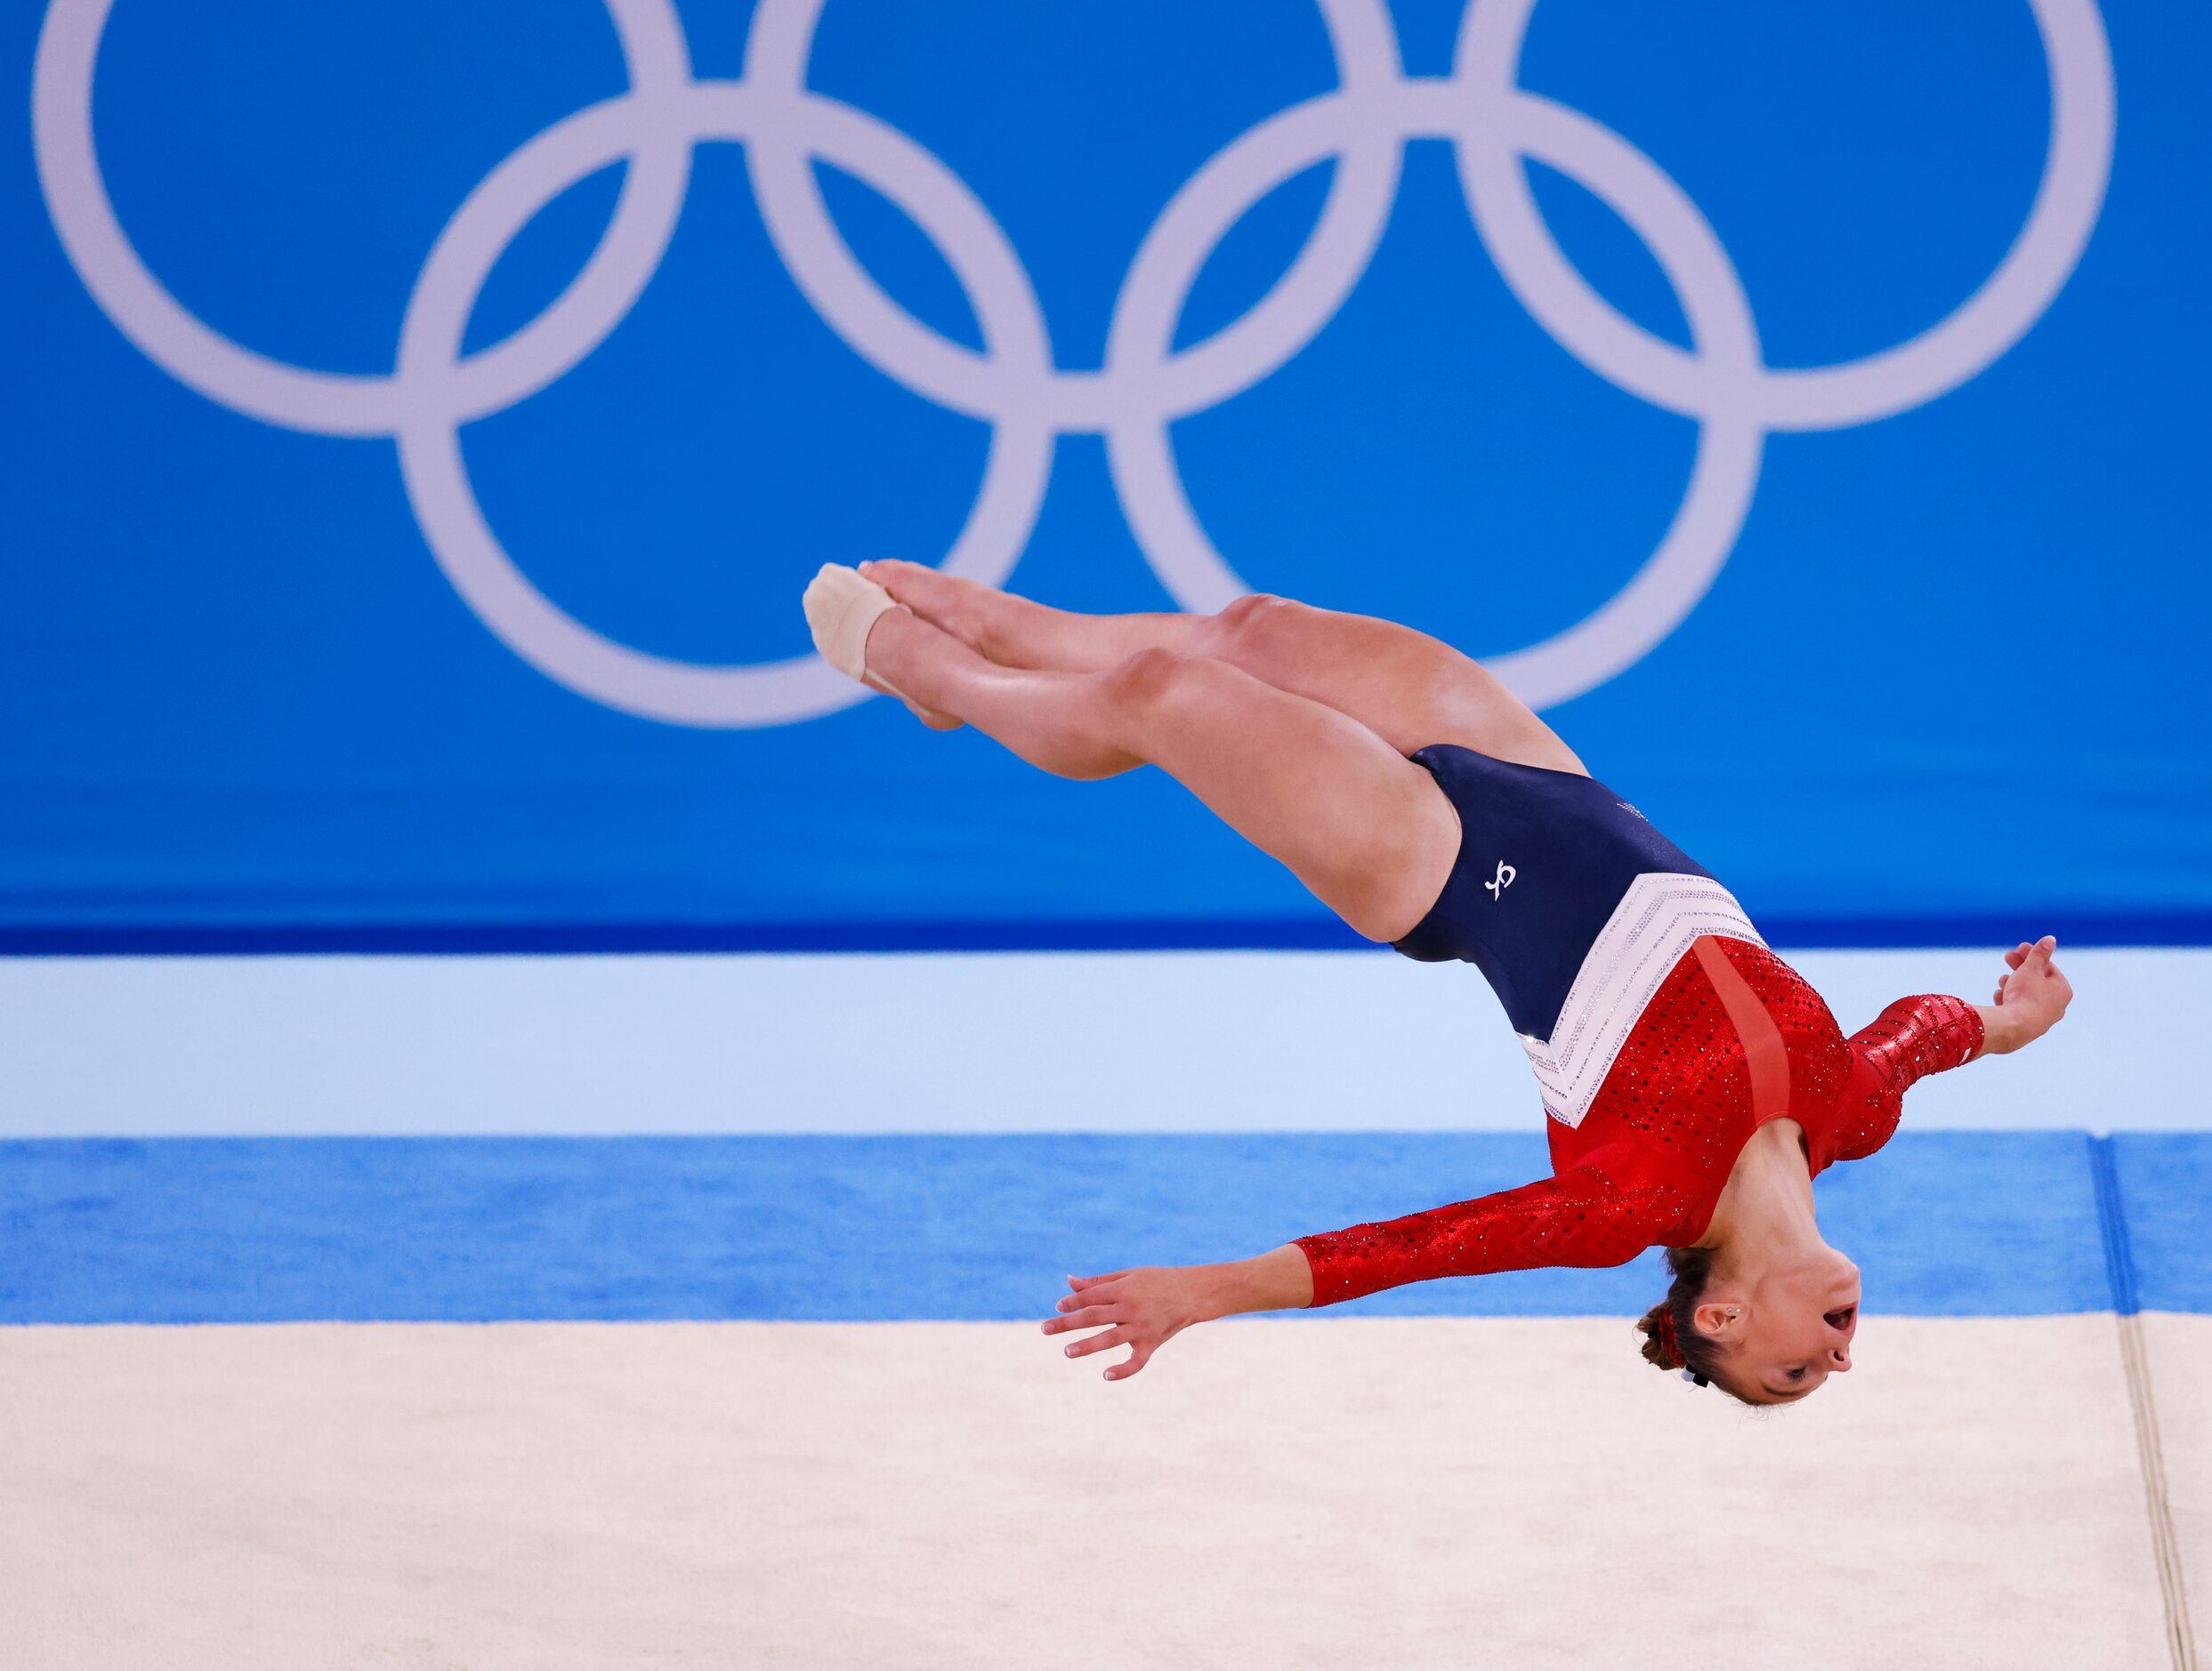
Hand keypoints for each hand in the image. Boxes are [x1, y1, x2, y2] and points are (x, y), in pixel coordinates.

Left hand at [1040, 1266, 1215, 1381]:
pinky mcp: (1153, 1343)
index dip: (1072, 1302)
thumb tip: (1068, 1281)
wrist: (1193, 1292)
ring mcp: (1142, 1327)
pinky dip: (1123, 1370)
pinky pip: (1137, 1361)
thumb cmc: (1157, 1281)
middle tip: (1045, 1328)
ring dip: (1087, 1345)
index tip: (1058, 1306)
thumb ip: (1098, 1282)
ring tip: (1067, 1351)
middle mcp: (1130, 1308)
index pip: (1091, 1296)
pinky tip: (1106, 1375)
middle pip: (1093, 1316)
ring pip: (1110, 1339)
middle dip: (1068, 1322)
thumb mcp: (1128, 1276)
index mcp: (1123, 1289)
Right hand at [1984, 935, 2071, 1052]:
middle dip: (2021, 968)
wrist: (2014, 1027)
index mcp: (2063, 990)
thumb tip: (2050, 939)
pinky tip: (2000, 995)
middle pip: (2038, 981)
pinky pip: (2020, 1009)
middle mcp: (2057, 1006)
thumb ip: (2039, 953)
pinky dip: (2010, 1000)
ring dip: (2014, 984)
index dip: (2033, 956)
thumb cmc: (2026, 995)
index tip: (2019, 948)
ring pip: (2028, 995)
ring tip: (2002, 978)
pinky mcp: (2028, 1028)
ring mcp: (2043, 1019)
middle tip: (2008, 957)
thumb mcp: (2031, 968)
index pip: (2049, 967)